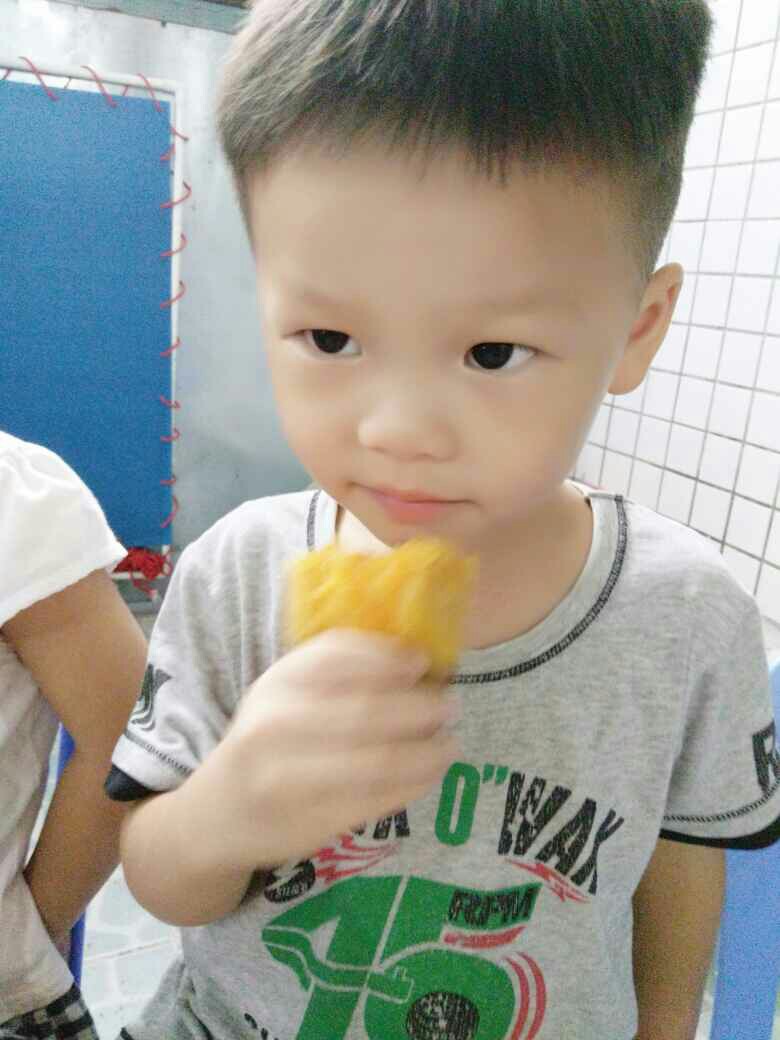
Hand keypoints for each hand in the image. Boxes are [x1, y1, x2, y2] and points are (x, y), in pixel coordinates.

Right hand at [192, 629, 457, 871]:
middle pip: (366, 712)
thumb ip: (335, 668)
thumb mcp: (284, 691)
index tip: (423, 662)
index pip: (337, 658)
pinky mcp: (310, 821)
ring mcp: (292, 778)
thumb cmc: (267, 739)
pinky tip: (430, 774)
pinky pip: (375, 800)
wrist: (217, 812)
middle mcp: (278, 726)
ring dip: (426, 752)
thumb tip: (415, 660)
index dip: (387, 658)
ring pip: (377, 762)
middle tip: (451, 706)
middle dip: (420, 708)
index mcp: (276, 684)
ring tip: (451, 745)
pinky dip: (413, 785)